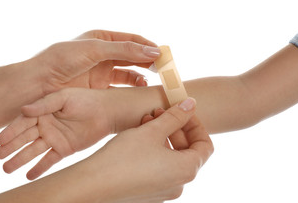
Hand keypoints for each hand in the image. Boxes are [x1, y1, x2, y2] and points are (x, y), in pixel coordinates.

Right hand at [0, 88, 110, 179]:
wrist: (107, 112)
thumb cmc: (86, 100)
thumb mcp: (63, 97)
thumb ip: (44, 104)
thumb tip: (22, 110)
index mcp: (43, 111)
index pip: (23, 122)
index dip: (11, 131)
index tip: (0, 141)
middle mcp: (46, 125)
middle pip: (25, 138)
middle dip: (11, 147)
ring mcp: (55, 138)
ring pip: (34, 150)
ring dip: (20, 159)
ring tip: (6, 168)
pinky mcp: (65, 149)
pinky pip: (49, 160)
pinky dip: (39, 168)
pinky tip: (29, 176)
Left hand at [31, 29, 159, 93]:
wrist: (39, 84)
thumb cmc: (62, 60)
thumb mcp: (95, 49)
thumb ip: (125, 49)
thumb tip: (154, 50)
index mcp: (101, 38)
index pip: (132, 39)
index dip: (148, 46)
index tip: (164, 54)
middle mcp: (104, 53)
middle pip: (133, 55)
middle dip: (149, 60)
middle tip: (164, 68)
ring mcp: (102, 71)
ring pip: (129, 71)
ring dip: (142, 74)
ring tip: (152, 80)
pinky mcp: (99, 87)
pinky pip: (121, 85)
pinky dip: (132, 86)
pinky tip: (139, 88)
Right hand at [85, 98, 213, 201]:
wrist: (92, 185)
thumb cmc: (123, 158)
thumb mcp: (152, 131)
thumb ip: (175, 117)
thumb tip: (191, 105)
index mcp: (186, 170)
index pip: (205, 145)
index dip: (195, 124)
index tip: (181, 111)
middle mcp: (179, 184)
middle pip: (187, 151)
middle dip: (174, 128)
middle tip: (157, 112)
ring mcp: (163, 191)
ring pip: (171, 158)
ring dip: (162, 137)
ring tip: (144, 122)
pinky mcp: (148, 193)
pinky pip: (159, 168)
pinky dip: (154, 151)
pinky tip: (137, 139)